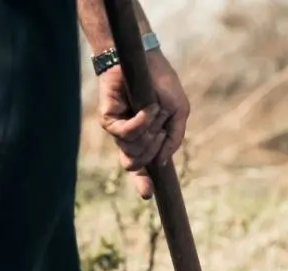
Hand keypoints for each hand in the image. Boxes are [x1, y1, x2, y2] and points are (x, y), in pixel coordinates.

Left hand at [97, 51, 189, 198]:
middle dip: (153, 151)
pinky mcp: (108, 118)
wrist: (144, 58)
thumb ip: (175, 139)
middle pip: (137, 164)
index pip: (141, 168)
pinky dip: (140, 123)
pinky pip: (124, 134)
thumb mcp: (179, 112)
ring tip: (154, 111)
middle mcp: (129, 137)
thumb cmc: (161, 83)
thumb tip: (163, 162)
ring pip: (131, 151)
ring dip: (149, 134)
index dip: (143, 183)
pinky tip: (148, 109)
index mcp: (145, 139)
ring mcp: (118, 129)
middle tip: (159, 130)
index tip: (148, 195)